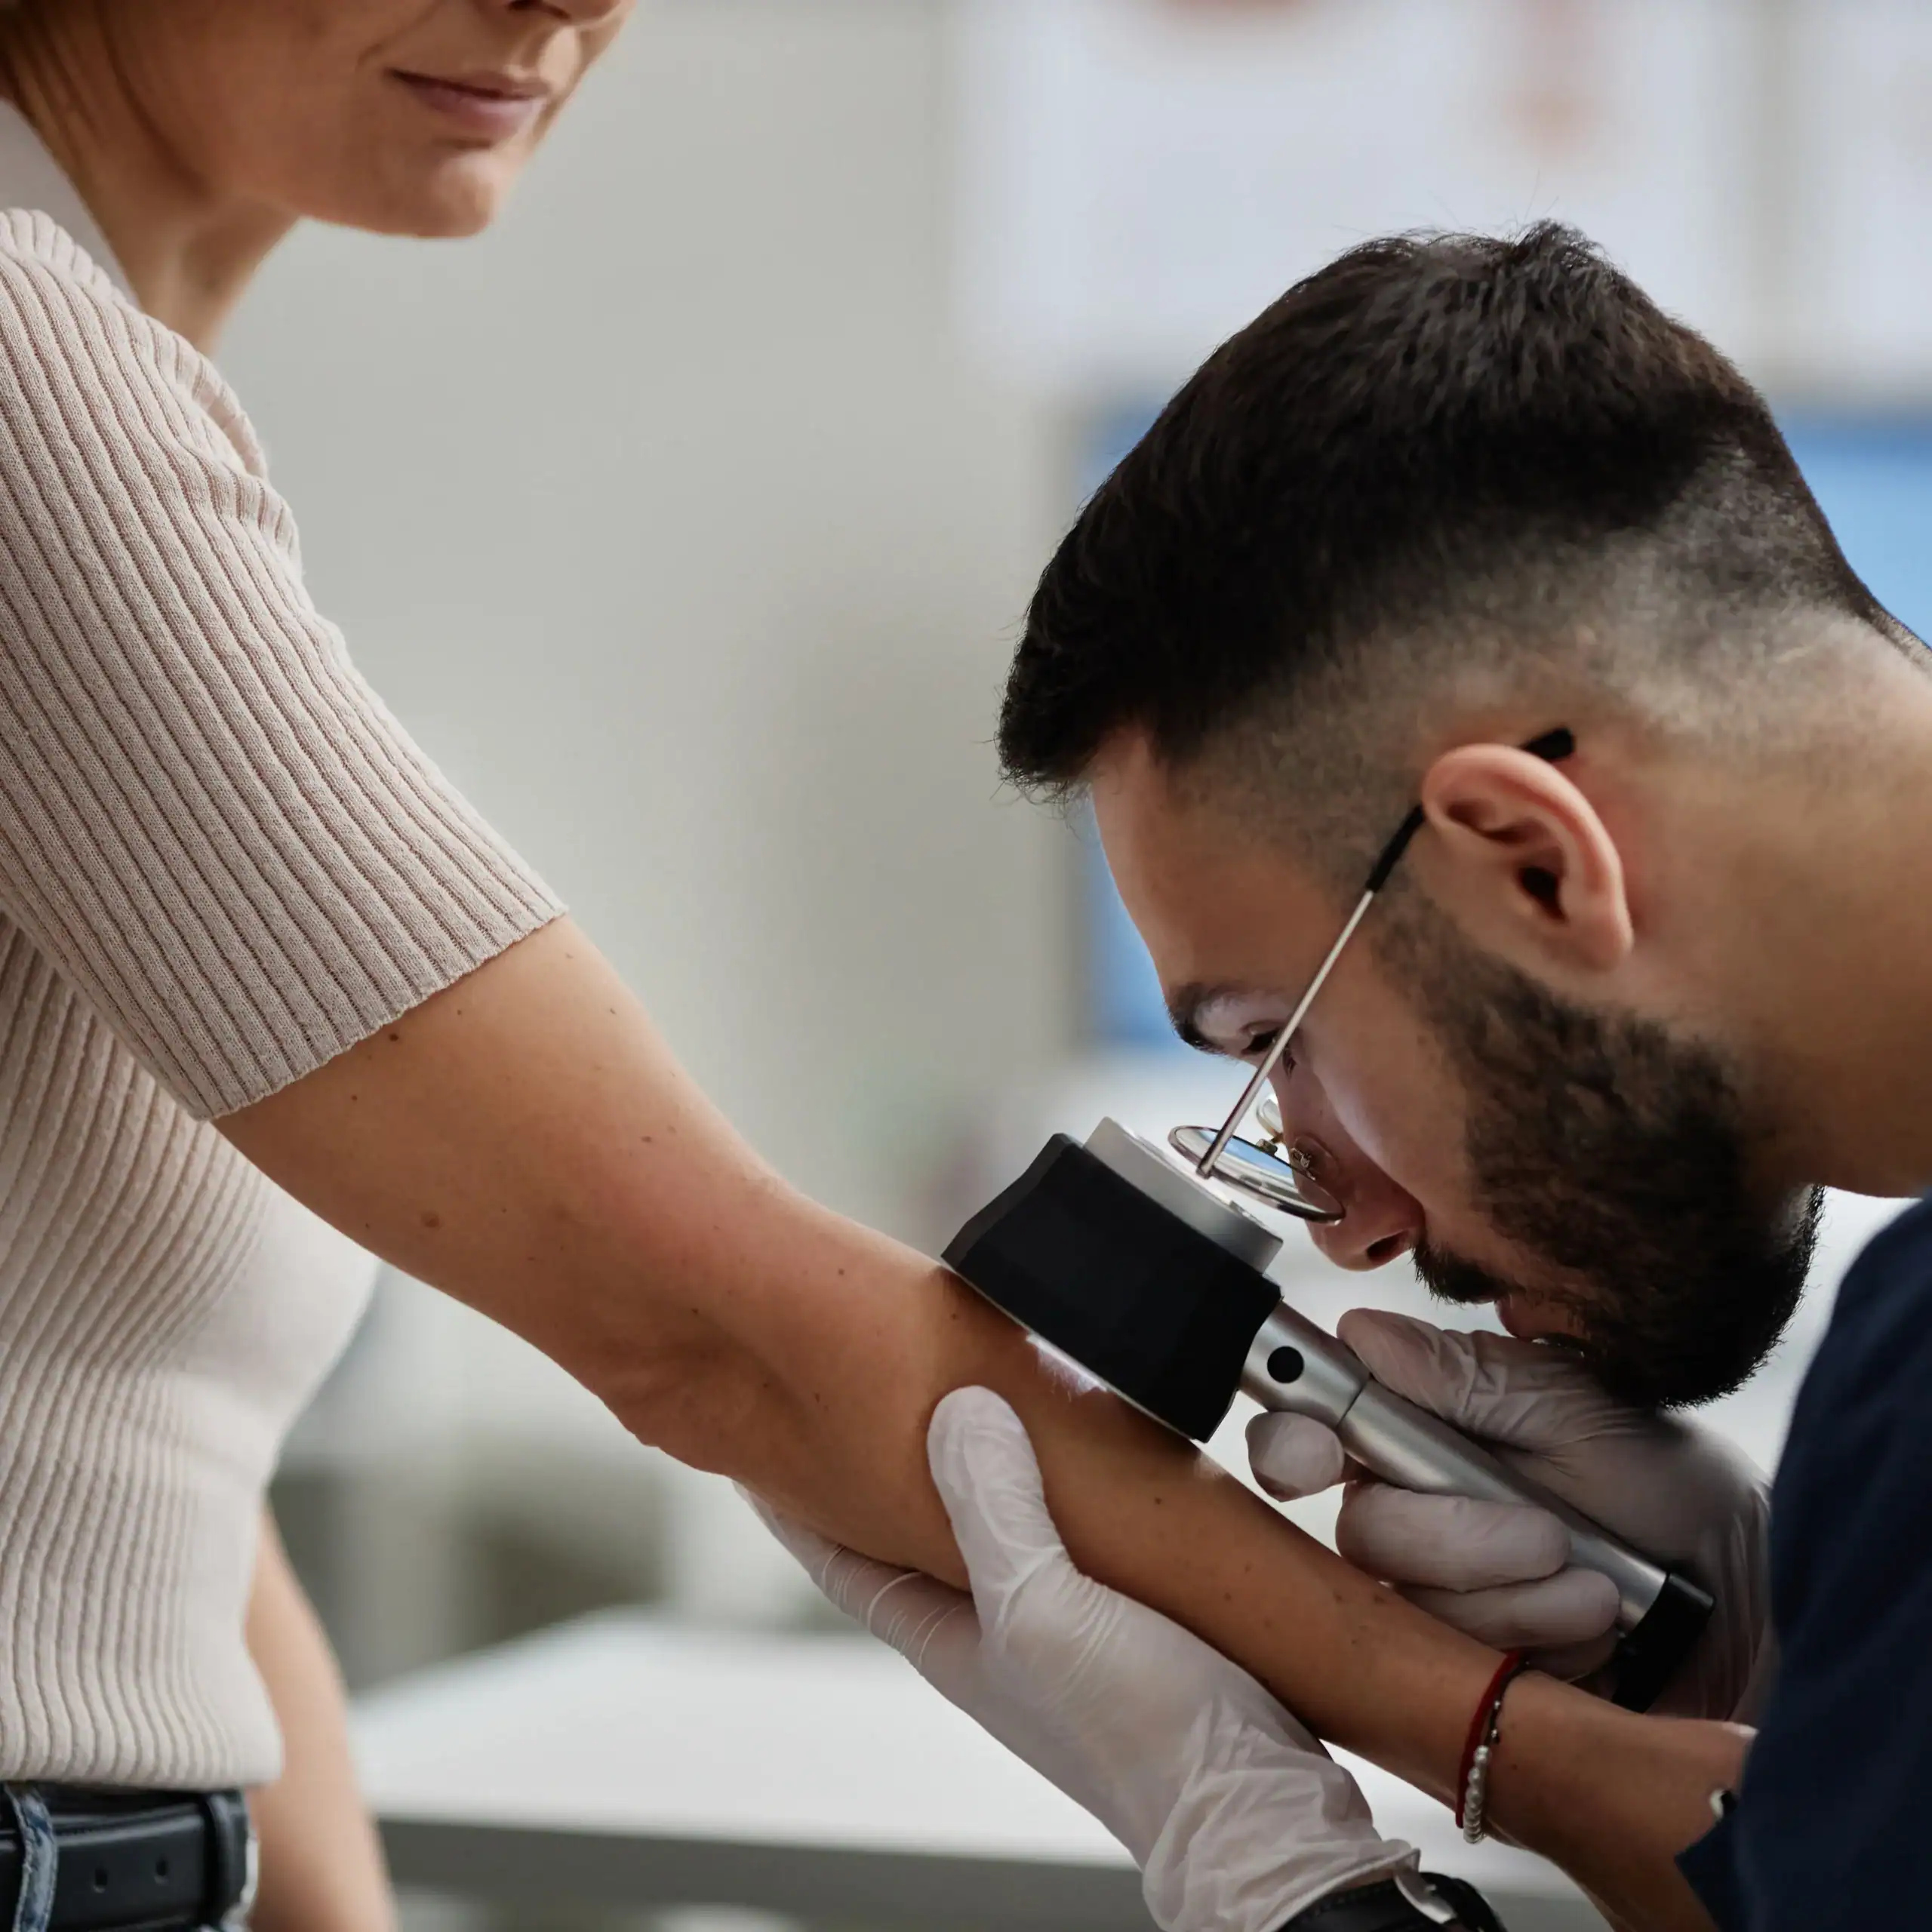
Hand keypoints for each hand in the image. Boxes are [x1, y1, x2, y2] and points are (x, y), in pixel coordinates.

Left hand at [753, 1386, 1415, 1931]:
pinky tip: (1091, 1464)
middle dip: (888, 1478)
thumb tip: (957, 1412)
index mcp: (954, 1643)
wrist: (1257, 1808)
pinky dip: (1064, 1496)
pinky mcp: (1135, 1626)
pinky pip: (1076, 1543)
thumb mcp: (1046, 1610)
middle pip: (917, 1545)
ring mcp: (1066, 1635)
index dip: (798, 1507)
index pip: (846, 1564)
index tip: (761, 1444)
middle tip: (863, 1400)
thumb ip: (999, 1512)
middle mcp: (1000, 1638)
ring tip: (974, 1405)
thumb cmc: (1143, 1739)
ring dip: (983, 1479)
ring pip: (1001, 1538)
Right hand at [1248, 1310, 1770, 1719]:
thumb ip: (1466, 1377)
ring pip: (1413, 1598)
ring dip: (1515, 1590)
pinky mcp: (1472, 1665)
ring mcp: (1441, 1593)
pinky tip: (1593, 1620)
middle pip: (1361, 1528)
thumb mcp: (1578, 1406)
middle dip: (1453, 1533)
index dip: (1292, 1442)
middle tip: (1544, 1530)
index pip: (1311, 1433)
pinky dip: (1537, 1635)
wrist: (1749, 1593)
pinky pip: (1462, 1657)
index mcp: (1422, 1433)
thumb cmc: (1671, 1484)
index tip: (1314, 1456)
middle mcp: (1414, 1510)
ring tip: (1595, 1578)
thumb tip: (1363, 1332)